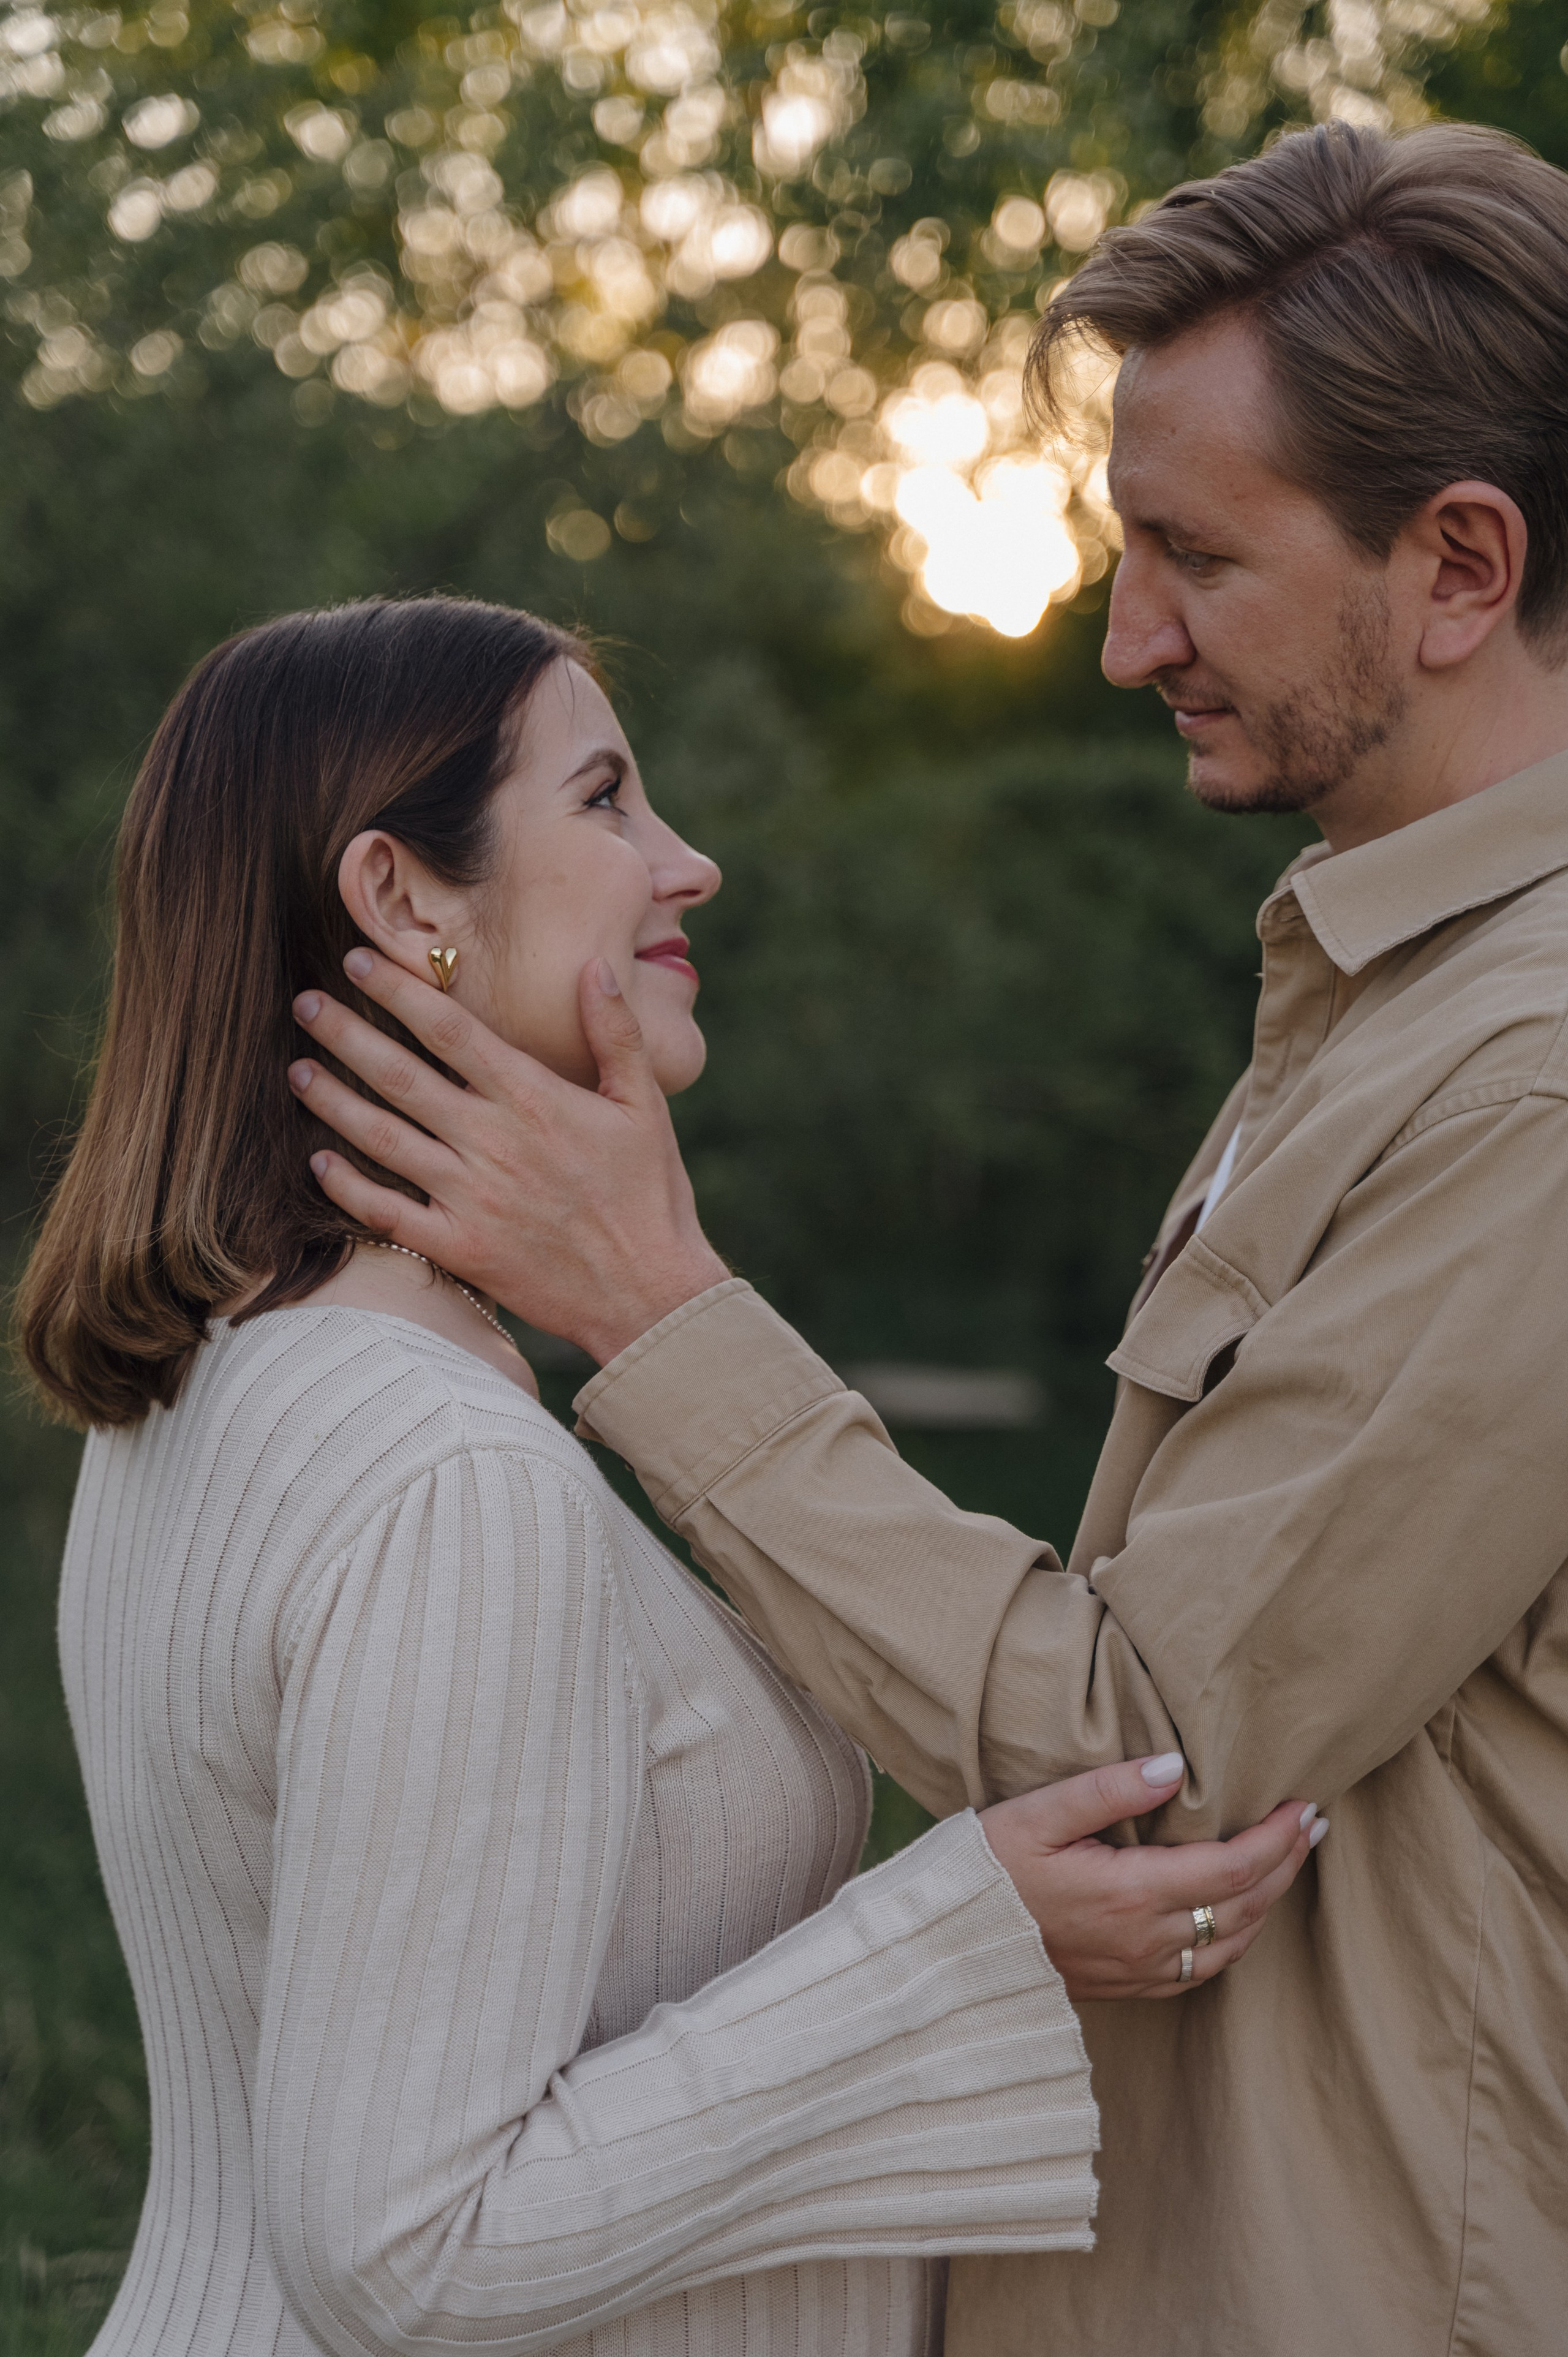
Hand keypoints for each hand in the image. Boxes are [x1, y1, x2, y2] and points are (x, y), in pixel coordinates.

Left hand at [289, 949, 728, 1362]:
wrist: (650, 1295)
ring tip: (297, 1071)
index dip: (398, 991)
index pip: (450, 1030)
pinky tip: (319, 1163)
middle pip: (401, 1076)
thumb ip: (615, 1032)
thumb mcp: (645, 1104)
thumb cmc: (651, 1196)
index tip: (357, 962)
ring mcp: (471, 1198)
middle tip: (304, 1005)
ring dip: (333, 1102)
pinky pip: (388, 1213)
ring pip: (383, 1139)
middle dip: (346, 1035)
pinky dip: (348, 1188)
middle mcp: (492, 1142)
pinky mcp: (459, 1248)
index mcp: (534, 1099)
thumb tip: (593, 964)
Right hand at [979, 1757, 1322, 2000]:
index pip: (1232, 1869)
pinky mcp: (1125, 1987)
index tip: (1304, 1806)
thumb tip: (1174, 1767)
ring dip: (1268, 1902)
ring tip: (1288, 1862)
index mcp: (1130, 1894)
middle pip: (1244, 1907)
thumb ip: (1108, 1789)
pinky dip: (1235, 1939)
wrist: (947, 1948)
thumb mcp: (1038, 1815)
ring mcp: (1137, 1971)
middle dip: (1286, 1864)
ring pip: (1231, 1944)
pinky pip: (1202, 1971)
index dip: (1277, 1839)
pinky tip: (1238, 1914)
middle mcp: (1145, 1941)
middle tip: (1314, 1825)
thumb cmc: (986, 1871)